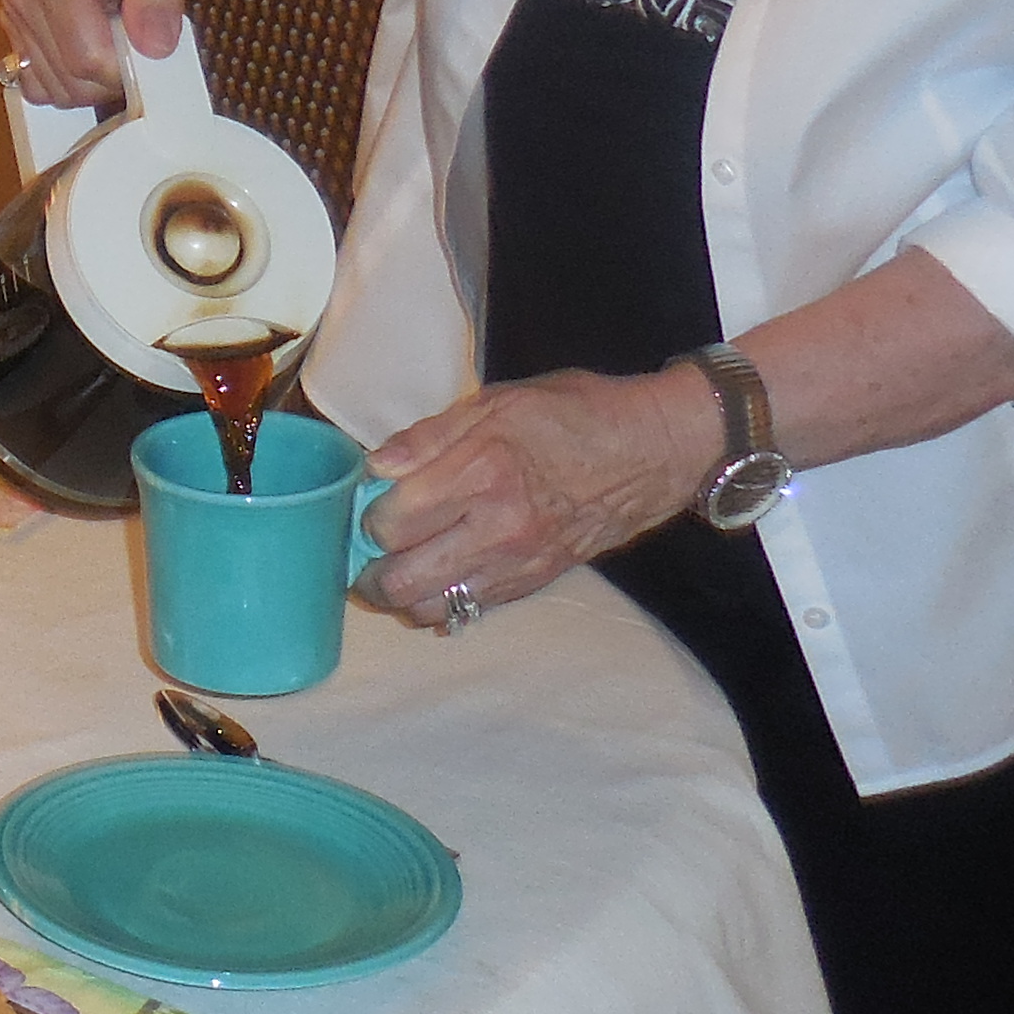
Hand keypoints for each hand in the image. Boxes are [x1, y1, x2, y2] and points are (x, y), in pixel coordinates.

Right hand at [0, 0, 207, 102]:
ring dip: (94, 81)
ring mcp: (14, 18)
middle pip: (70, 81)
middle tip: (136, 35)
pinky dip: (73, 84)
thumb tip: (154, 46)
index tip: (152, 44)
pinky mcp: (16, 38)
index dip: (129, 68)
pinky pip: (40, 89)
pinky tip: (94, 52)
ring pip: (55, 92)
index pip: (87, 59)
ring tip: (114, 35)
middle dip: (112, 75)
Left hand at [358, 367, 722, 623]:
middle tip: (363, 551)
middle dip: (369, 570)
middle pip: (403, 578)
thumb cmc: (574, 415)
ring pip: (432, 606)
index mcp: (481, 471)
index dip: (367, 515)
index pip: (393, 520)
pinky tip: (433, 581)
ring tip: (392, 572)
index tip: (367, 503)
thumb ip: (430, 437)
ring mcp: (516, 562)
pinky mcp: (533, 581)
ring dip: (400, 595)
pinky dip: (440, 604)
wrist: (650, 451)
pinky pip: (470, 610)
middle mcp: (496, 526)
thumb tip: (376, 466)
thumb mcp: (498, 402)